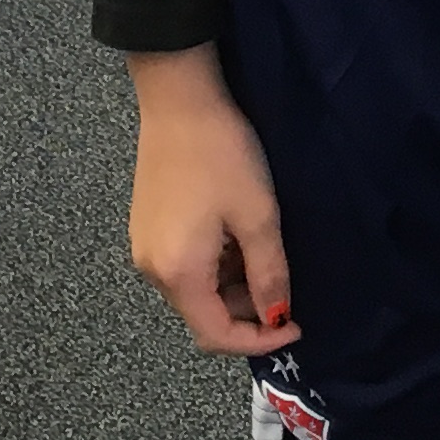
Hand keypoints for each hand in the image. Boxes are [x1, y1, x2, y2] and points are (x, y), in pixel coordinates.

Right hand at [125, 47, 294, 355]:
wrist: (180, 99)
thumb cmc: (222, 156)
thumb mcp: (258, 216)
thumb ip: (269, 274)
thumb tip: (276, 317)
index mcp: (178, 274)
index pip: (216, 336)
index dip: (259, 340)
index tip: (296, 325)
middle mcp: (152, 271)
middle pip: (202, 316)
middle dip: (247, 312)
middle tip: (283, 283)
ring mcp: (143, 249)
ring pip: (194, 291)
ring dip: (231, 287)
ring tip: (262, 252)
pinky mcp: (145, 228)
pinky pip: (183, 266)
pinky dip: (214, 266)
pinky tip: (235, 236)